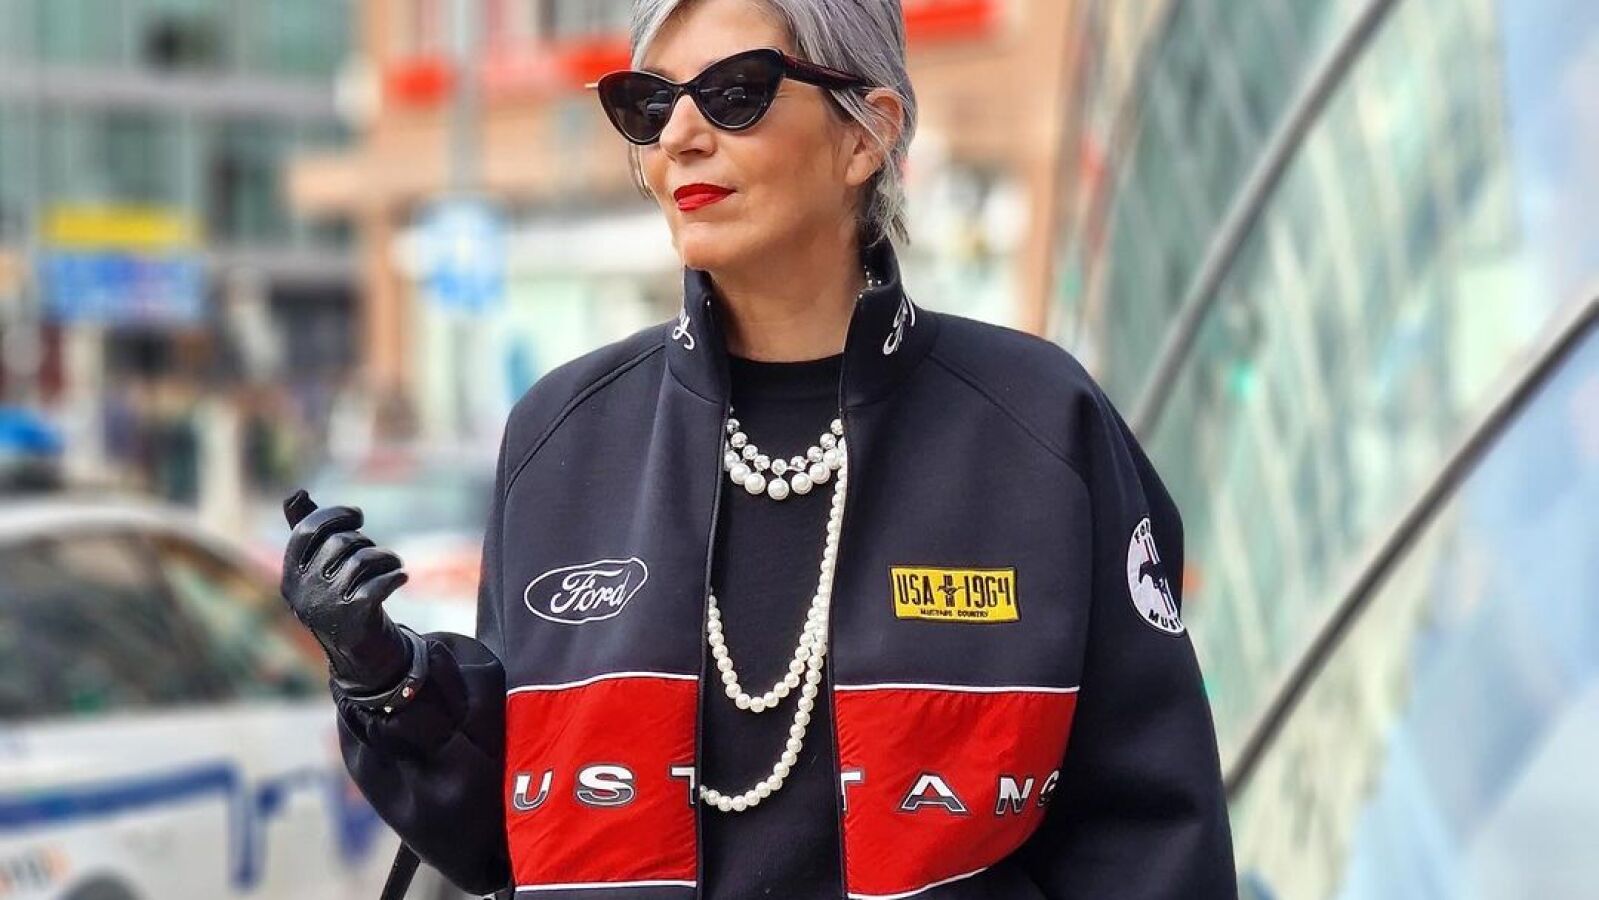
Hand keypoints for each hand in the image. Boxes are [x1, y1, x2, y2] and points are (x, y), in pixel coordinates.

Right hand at [280, 489, 412, 692]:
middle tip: (377, 554)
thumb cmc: (340, 599)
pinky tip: (402, 578)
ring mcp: (327, 606)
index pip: (308, 530)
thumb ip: (309, 533)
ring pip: (363, 560)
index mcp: (291, 575)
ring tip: (393, 564)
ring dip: (386, 558)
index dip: (335, 515)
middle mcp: (303, 591)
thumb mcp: (320, 569)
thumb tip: (294, 493)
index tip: (357, 517)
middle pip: (341, 542)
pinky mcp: (354, 619)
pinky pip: (379, 584)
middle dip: (365, 541)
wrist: (359, 654)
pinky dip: (395, 576)